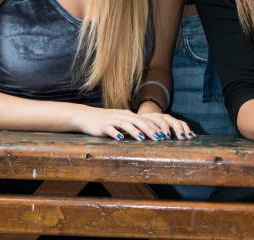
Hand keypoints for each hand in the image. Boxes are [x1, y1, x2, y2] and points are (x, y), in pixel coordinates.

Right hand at [72, 106, 191, 140]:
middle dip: (150, 130)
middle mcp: (122, 116)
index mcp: (128, 115)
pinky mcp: (103, 126)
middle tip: (161, 138)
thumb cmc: (106, 121)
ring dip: (135, 131)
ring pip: (127, 124)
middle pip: (139, 121)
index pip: (145, 120)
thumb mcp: (121, 122)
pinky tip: (120, 138)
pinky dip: (116, 133)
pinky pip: (110, 129)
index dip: (156, 127)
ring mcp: (113, 120)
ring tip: (143, 139)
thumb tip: (147, 135)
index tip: (166, 135)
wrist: (86, 116)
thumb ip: (132, 127)